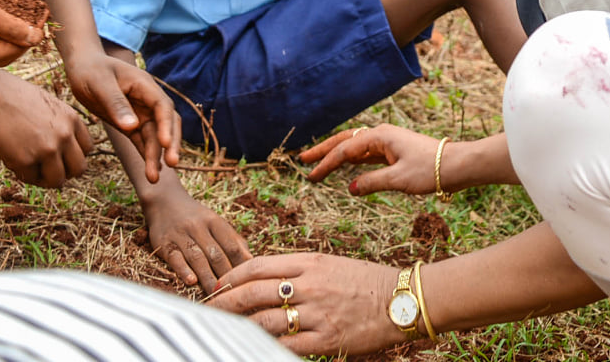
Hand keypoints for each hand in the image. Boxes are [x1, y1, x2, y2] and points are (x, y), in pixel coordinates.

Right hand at [0, 72, 92, 186]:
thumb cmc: (10, 96)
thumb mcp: (46, 104)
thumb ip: (59, 124)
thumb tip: (63, 148)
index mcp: (71, 118)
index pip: (88, 148)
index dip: (73, 155)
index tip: (60, 156)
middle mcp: (65, 134)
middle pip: (79, 169)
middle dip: (64, 172)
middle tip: (46, 169)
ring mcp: (47, 149)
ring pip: (57, 180)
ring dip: (44, 178)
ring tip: (28, 168)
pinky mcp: (26, 160)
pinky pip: (30, 179)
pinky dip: (22, 174)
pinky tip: (11, 161)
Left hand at [64, 53, 180, 183]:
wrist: (82, 68)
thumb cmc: (91, 70)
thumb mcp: (100, 84)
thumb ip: (116, 104)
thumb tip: (132, 126)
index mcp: (144, 86)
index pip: (162, 106)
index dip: (167, 125)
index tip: (165, 144)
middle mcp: (147, 101)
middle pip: (167, 123)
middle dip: (170, 144)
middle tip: (171, 164)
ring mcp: (141, 113)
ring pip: (155, 137)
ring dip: (156, 156)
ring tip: (153, 178)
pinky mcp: (131, 124)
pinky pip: (142, 141)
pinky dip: (146, 155)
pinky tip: (150, 172)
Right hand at [144, 188, 251, 289]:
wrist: (164, 201)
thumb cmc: (196, 217)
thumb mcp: (216, 222)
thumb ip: (233, 240)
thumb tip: (250, 261)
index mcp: (215, 222)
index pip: (232, 245)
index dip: (240, 265)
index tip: (247, 282)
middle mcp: (198, 227)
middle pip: (216, 254)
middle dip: (225, 276)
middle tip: (232, 293)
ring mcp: (181, 235)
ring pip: (197, 258)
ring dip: (208, 277)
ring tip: (216, 294)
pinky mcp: (164, 243)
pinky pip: (175, 258)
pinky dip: (184, 270)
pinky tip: (191, 281)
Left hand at [209, 254, 405, 357]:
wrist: (403, 300)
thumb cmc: (365, 282)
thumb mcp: (330, 265)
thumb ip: (298, 270)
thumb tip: (263, 280)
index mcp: (309, 262)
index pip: (258, 266)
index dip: (232, 277)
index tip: (217, 286)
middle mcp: (310, 285)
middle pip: (253, 292)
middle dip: (224, 303)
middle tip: (207, 310)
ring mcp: (317, 313)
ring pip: (263, 320)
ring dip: (238, 327)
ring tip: (223, 332)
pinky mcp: (327, 339)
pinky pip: (286, 346)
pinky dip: (264, 347)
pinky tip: (251, 348)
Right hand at [301, 124, 443, 195]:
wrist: (456, 165)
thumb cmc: (430, 170)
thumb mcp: (399, 180)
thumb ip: (372, 182)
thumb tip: (351, 187)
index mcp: (380, 137)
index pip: (345, 150)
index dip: (326, 163)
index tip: (311, 176)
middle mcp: (381, 135)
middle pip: (346, 141)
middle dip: (324, 150)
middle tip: (303, 158)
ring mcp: (388, 143)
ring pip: (355, 146)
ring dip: (337, 154)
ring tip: (318, 162)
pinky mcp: (394, 152)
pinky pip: (367, 154)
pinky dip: (352, 160)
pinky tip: (346, 167)